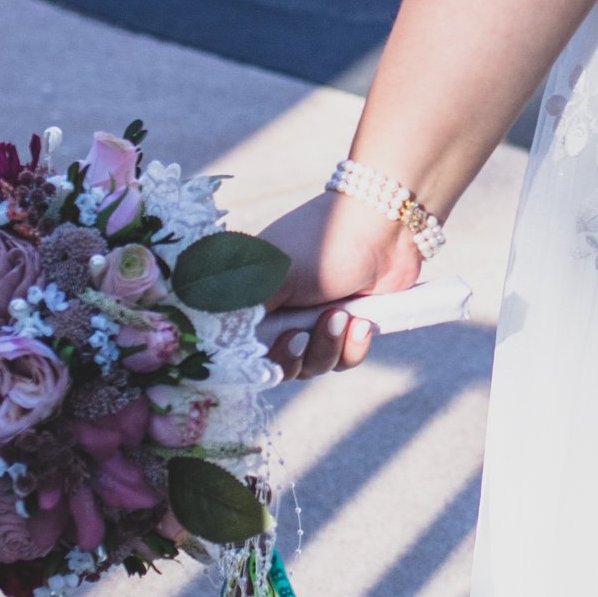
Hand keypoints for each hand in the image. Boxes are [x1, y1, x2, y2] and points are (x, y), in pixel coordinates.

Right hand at [257, 192, 424, 379]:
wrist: (383, 230)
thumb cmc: (320, 244)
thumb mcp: (271, 274)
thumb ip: (240, 310)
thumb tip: (215, 343)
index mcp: (255, 299)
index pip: (242, 348)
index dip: (257, 356)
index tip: (275, 340)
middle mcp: (281, 314)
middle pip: (277, 366)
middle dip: (293, 356)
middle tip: (302, 334)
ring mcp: (315, 323)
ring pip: (312, 366)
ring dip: (327, 347)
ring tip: (340, 315)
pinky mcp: (348, 328)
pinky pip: (343, 360)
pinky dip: (352, 347)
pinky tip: (361, 323)